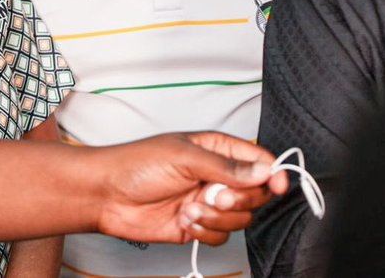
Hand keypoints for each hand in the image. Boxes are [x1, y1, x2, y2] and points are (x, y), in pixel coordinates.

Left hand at [93, 132, 287, 245]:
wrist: (106, 196)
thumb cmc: (137, 164)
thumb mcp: (185, 156)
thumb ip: (227, 166)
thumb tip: (262, 170)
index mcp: (217, 149)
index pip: (259, 161)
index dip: (272, 173)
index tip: (278, 185)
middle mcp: (216, 176)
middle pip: (255, 194)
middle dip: (238, 198)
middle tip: (214, 194)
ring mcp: (208, 202)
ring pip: (240, 218)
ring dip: (216, 217)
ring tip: (190, 208)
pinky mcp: (198, 225)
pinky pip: (221, 235)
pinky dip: (205, 231)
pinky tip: (185, 221)